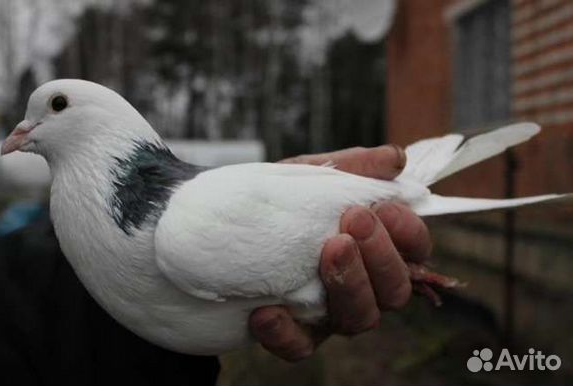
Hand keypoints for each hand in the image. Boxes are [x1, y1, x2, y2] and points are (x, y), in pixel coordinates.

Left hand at [249, 146, 432, 360]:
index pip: (414, 250)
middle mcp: (362, 284)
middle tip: (353, 220)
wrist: (229, 222)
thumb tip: (395, 158)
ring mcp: (330, 313)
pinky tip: (266, 310)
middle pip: (395, 290)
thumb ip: (354, 167)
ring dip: (350, 285)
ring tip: (328, 250)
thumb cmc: (284, 200)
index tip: (386, 209)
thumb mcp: (313, 175)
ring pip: (360, 319)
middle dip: (380, 254)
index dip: (409, 233)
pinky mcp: (295, 333)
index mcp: (375, 247)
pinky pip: (300, 345)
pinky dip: (286, 331)